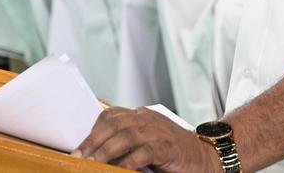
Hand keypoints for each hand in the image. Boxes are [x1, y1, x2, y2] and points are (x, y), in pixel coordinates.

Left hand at [74, 106, 216, 171]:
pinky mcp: (167, 147)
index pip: (110, 116)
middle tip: (78, 157)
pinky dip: (128, 162)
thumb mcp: (147, 142)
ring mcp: (158, 132)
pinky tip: (118, 170)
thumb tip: (97, 156)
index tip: (78, 149)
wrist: (204, 157)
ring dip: (105, 151)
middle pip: (114, 124)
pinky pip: (143, 152)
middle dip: (93, 141)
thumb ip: (126, 144)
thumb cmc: (172, 152)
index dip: (93, 131)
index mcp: (140, 116)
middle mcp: (147, 119)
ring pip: (125, 136)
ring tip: (91, 163)